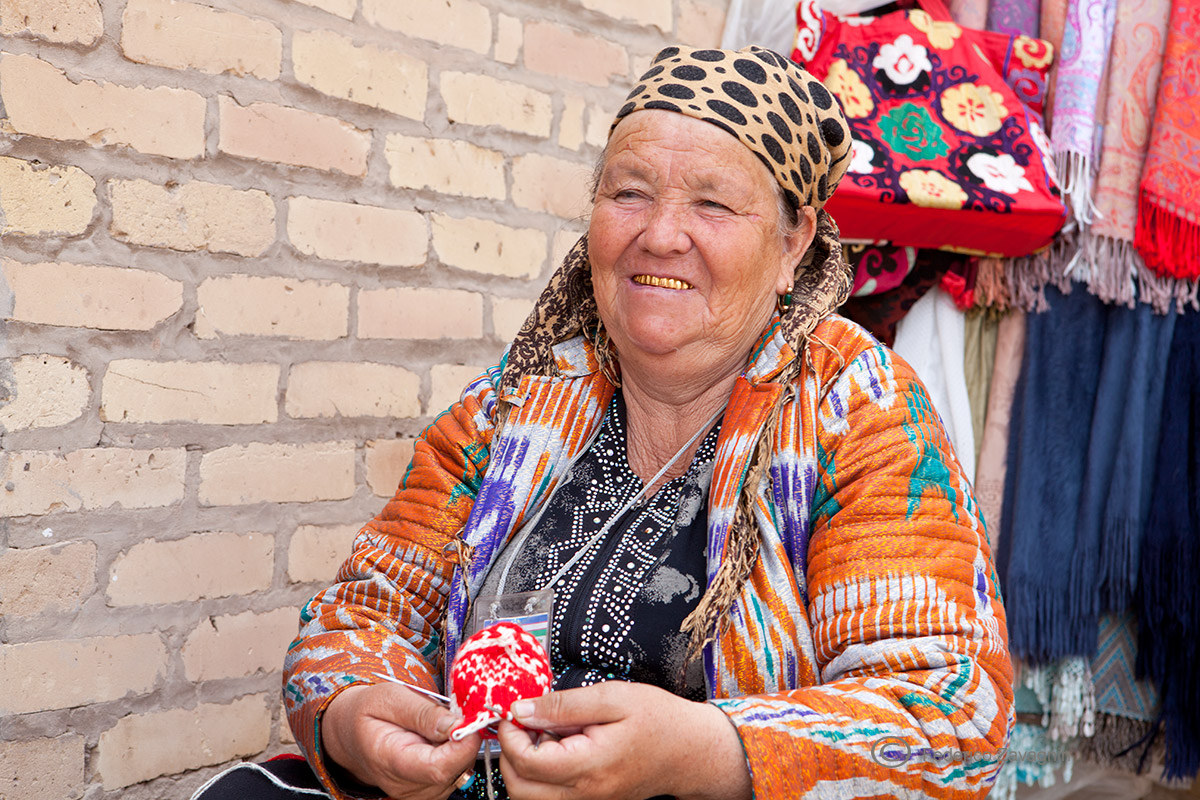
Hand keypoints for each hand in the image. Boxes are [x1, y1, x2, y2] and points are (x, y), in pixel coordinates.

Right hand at [321, 682, 480, 799]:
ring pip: (459, 771)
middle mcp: (405, 786)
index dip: (462, 745)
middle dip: (464, 740)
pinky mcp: (429, 791)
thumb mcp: (389, 697)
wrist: (351, 735)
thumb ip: (423, 712)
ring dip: (460, 746)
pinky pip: (456, 772)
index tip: (470, 720)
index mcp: (390, 762)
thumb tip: (456, 725)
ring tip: (438, 726)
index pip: (437, 768)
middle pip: (453, 771)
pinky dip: (455, 752)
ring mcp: (418, 793)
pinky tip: (438, 739)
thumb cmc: (368, 713)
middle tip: (454, 714)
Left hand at [494, 682, 750, 799]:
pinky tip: (558, 747)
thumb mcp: (613, 697)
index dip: (509, 735)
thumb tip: (521, 709)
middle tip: (523, 723)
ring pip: (531, 798)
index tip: (514, 711)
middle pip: (520, 789)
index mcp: (589, 765)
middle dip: (509, 754)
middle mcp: (585, 793)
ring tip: (544, 734)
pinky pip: (550, 797)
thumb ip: (563, 705)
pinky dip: (541, 775)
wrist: (694, 751)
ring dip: (524, 766)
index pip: (526, 762)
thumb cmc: (661, 720)